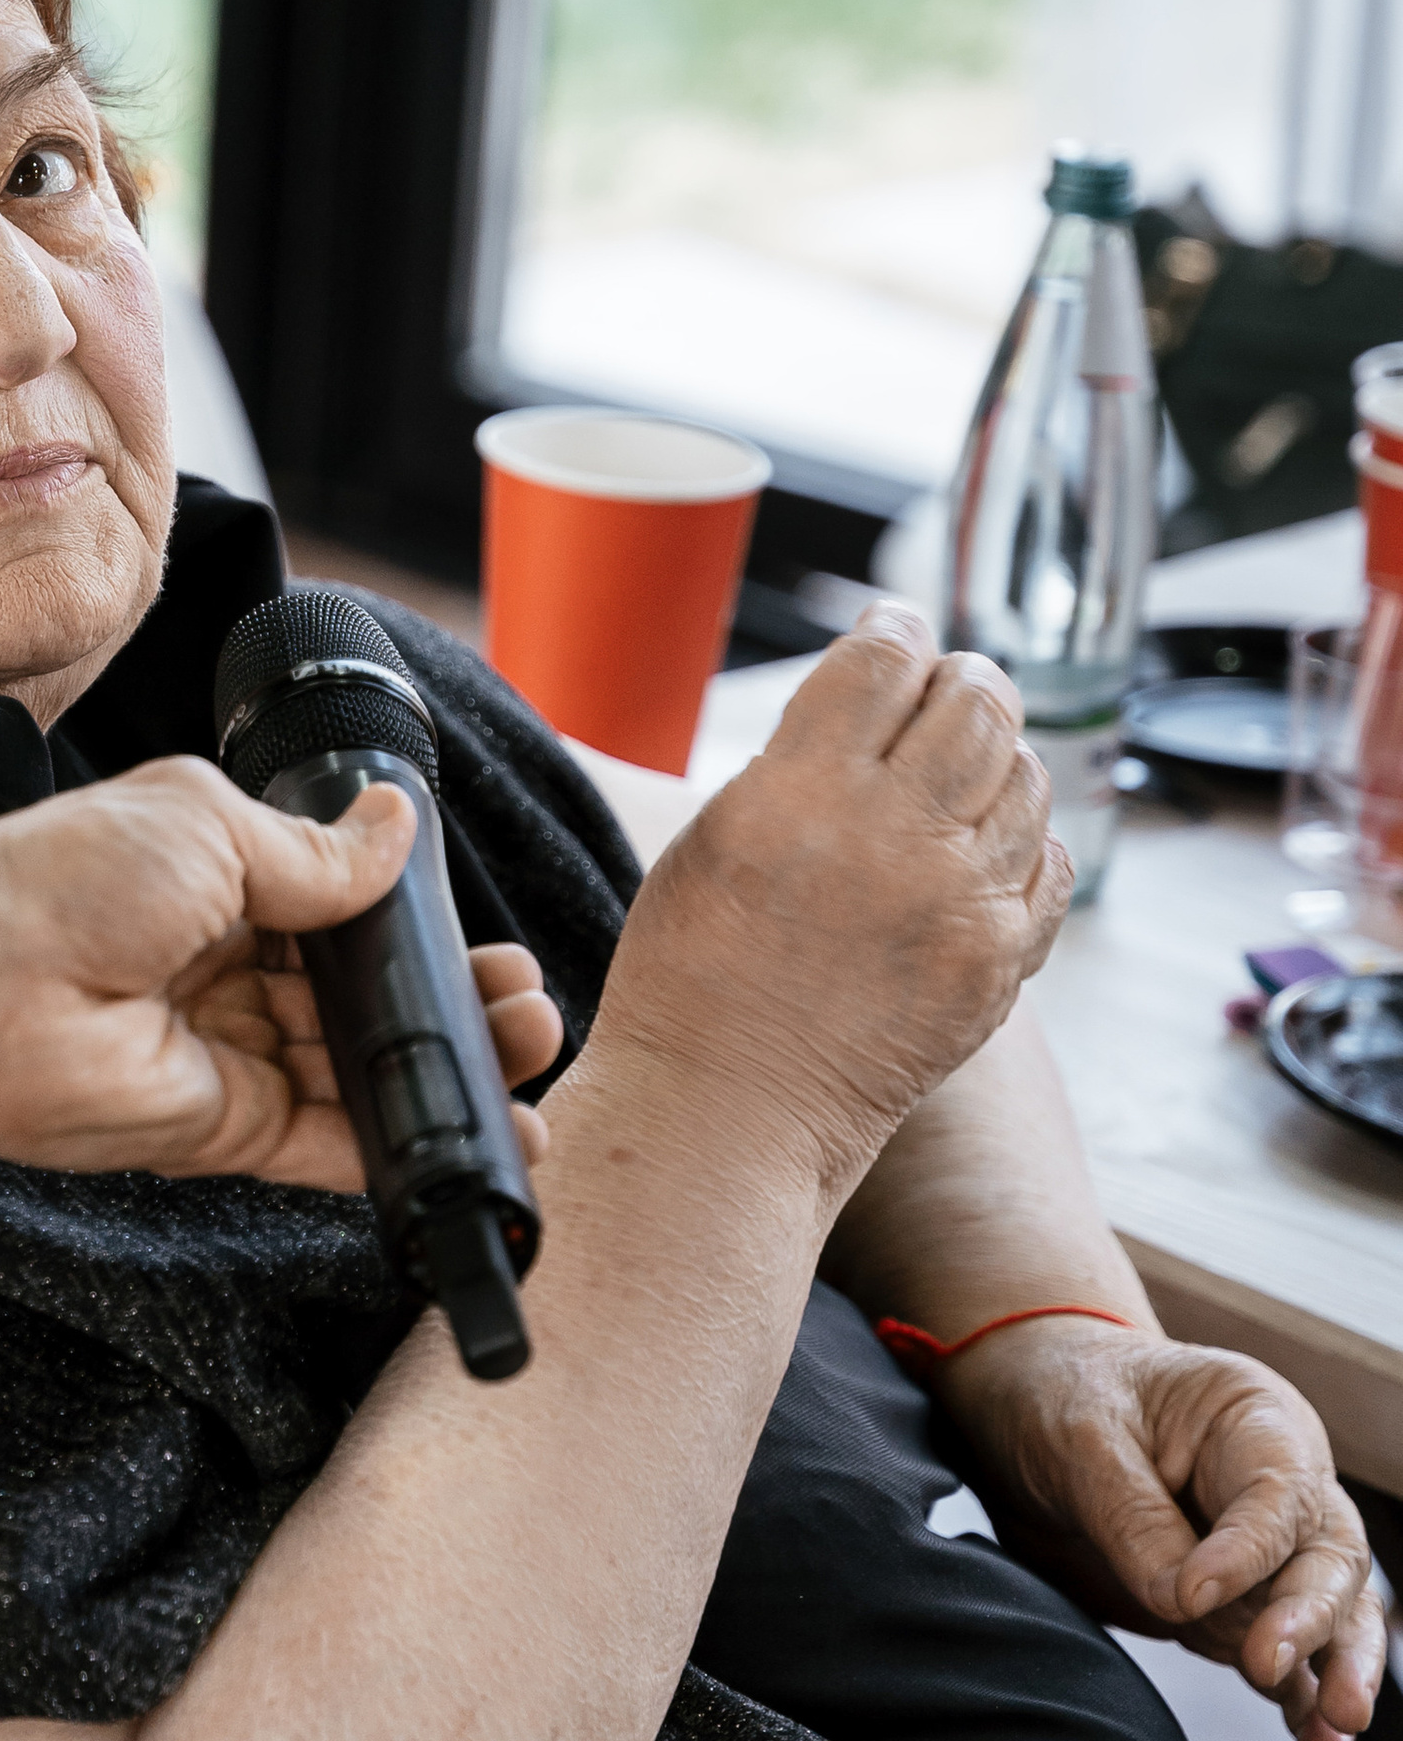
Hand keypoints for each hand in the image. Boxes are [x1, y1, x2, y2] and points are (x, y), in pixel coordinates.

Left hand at [0, 758, 556, 1190]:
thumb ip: (317, 853)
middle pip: (362, 1007)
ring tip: (522, 1063)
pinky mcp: (223, 1132)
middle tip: (526, 1013)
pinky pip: (325, 1147)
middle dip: (447, 1009)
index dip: (415, 938)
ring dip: (440, 1075)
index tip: (487, 947)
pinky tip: (466, 1141)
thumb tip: (396, 824)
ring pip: (357, 1077)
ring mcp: (229, 1059)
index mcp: (223, 890)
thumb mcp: (210, 827)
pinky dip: (394, 1150)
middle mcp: (229, 977)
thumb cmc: (62, 881)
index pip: (345, 922)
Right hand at [599, 605, 1070, 1205]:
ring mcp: (959, 905)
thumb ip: (796, 762)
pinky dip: (1022, 840)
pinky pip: (1049, 865)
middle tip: (941, 686)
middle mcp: (893, 838)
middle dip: (962, 679)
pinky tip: (981, 849)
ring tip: (956, 776)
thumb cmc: (691, 978)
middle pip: (977, 701)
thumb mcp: (713, 837)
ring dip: (995, 758)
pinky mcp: (997, 966)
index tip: (893, 629)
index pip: (885, 660)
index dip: (894, 628)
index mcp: (801, 792)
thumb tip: (871, 702)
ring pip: (1026, 775)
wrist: (726, 1112)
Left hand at [940, 1314, 1386, 1740]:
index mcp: (1255, 1419)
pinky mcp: (1236, 1607)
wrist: (1026, 1404)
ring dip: (1330, 1678)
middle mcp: (1279, 1486)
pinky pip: (1285, 1658)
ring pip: (1327, 1618)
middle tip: (1268, 1663)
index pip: (1280, 1494)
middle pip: (1328, 1559)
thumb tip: (1183, 1603)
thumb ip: (1134, 1519)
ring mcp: (1263, 1553)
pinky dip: (1301, 1702)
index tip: (1192, 1594)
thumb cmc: (1060, 1395)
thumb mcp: (1081, 1437)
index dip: (1248, 1551)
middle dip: (1311, 1619)